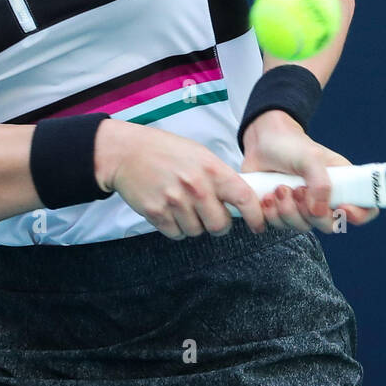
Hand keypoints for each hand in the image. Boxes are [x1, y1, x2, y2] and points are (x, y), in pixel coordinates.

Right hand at [97, 121, 267, 238]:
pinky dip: (177, 228)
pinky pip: (177, 234)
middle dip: (218, 225)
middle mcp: (196, 186)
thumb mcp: (200, 155)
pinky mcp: (156, 213)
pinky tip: (171, 211)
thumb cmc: (165, 151)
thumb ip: (220, 176)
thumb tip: (240, 198)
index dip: (256, 216)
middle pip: (219, 225)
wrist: (127, 153)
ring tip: (184, 206)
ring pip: (197, 232)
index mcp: (211, 169)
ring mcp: (175, 201)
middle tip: (212, 216)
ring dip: (195, 225)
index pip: (244, 198)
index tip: (259, 225)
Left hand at [240, 111, 380, 233]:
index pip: (365, 208)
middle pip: (330, 225)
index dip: (358, 215)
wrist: (261, 142)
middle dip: (310, 212)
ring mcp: (304, 208)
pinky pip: (280, 226)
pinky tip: (268, 195)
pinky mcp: (283, 213)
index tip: (341, 208)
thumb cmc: (291, 144)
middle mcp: (326, 199)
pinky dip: (271, 213)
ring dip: (287, 210)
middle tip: (297, 190)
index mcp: (343, 183)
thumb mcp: (310, 157)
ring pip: (303, 227)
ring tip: (279, 187)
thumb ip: (320, 184)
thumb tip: (319, 212)